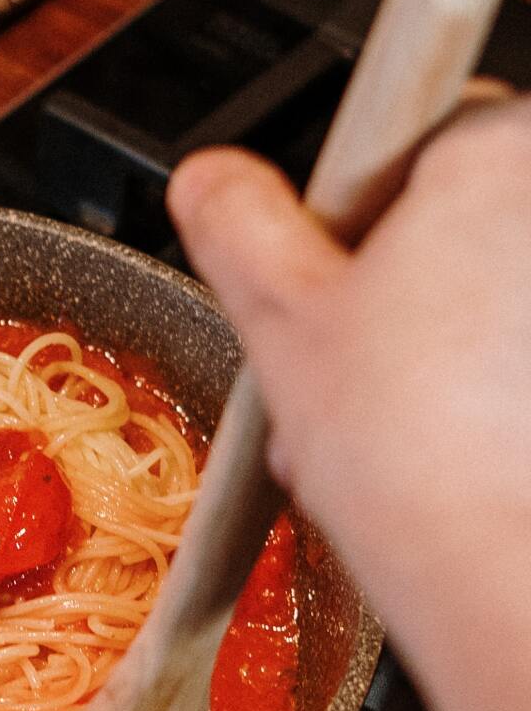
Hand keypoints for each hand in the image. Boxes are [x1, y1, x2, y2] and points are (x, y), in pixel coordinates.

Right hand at [169, 97, 530, 710]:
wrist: (510, 577)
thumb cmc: (417, 452)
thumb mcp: (281, 319)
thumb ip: (238, 224)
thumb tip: (211, 178)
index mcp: (499, 151)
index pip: (424, 133)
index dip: (367, 213)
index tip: (344, 276)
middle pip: (485, 213)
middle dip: (426, 282)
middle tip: (371, 362)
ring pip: (513, 293)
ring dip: (470, 340)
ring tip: (417, 422)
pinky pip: (529, 355)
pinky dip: (512, 388)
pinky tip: (479, 445)